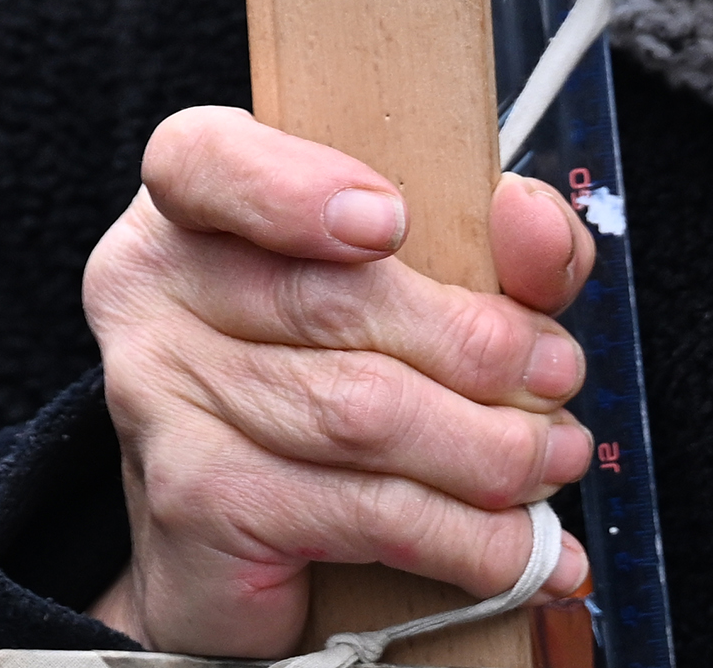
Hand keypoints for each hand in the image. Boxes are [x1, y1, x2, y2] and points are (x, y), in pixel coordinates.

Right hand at [83, 107, 597, 658]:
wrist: (224, 547)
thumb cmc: (325, 378)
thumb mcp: (406, 284)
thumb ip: (484, 241)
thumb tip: (528, 215)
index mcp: (189, 205)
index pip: (205, 163)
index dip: (294, 188)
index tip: (391, 222)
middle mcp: (153, 292)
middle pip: (330, 302)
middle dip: (477, 345)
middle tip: (559, 375)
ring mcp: (161, 401)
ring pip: (357, 414)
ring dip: (488, 449)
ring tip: (554, 459)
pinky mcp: (198, 505)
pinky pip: (358, 513)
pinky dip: (465, 537)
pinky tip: (524, 550)